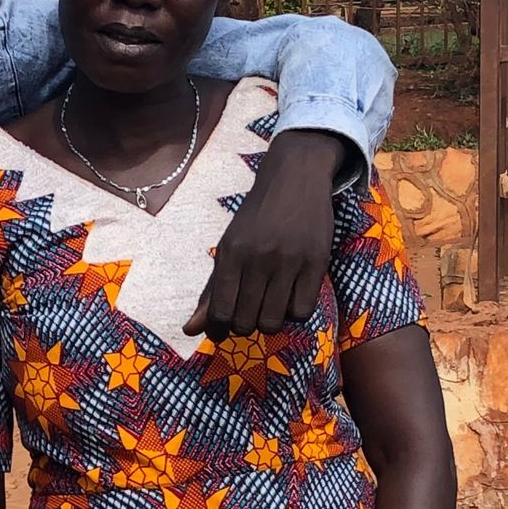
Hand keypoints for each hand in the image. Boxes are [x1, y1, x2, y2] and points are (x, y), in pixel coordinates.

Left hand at [186, 128, 336, 338]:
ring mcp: (290, 261)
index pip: (220, 313)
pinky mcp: (317, 262)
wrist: (294, 177)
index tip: (225, 325)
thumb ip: (211, 291)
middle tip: (251, 309)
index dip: (220, 327)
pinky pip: (302, 311)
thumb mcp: (229, 247)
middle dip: (246, 324)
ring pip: (274, 322)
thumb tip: (190, 331)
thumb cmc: (257, 217)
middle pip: (246, 323)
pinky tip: (291, 294)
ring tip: (271, 303)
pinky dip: (295, 311)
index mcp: (231, 253)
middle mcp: (258, 258)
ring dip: (270, 321)